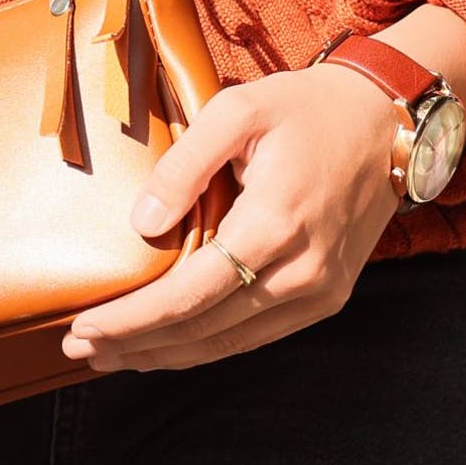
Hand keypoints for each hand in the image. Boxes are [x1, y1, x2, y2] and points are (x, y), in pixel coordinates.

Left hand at [56, 62, 410, 372]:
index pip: (190, 295)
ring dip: (165, 355)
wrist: (387, 122)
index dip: (133, 319)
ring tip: (110, 355)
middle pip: (203, 329)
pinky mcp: (327, 297)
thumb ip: (184, 165)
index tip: (84, 328)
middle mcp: (302, 270)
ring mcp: (320, 291)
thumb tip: (140, 226)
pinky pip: (256, 336)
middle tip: (78, 348)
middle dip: (136, 344)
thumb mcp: (238, 110)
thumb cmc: (308, 109)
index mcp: (276, 222)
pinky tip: (167, 346)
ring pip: (229, 344)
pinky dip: (206, 347)